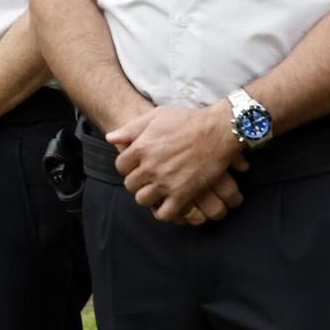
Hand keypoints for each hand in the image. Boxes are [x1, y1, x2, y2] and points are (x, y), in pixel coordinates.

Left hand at [108, 104, 244, 223]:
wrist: (219, 130)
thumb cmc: (188, 120)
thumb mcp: (156, 116)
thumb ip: (131, 129)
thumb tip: (110, 138)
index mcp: (141, 148)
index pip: (121, 166)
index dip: (128, 166)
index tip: (138, 165)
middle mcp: (150, 167)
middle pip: (130, 184)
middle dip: (137, 181)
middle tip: (148, 178)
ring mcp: (166, 182)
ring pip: (143, 199)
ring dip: (148, 196)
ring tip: (157, 190)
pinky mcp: (183, 194)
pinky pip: (164, 213)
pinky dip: (163, 212)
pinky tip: (167, 203)